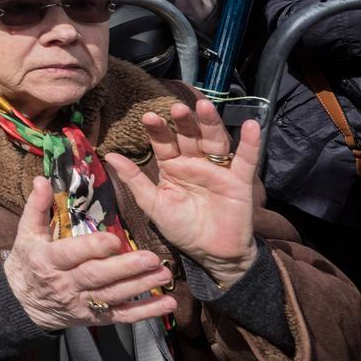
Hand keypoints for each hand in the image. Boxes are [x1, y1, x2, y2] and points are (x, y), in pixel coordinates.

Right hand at [3, 177, 176, 329]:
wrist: (24, 304)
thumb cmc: (28, 262)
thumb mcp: (26, 234)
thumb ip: (37, 207)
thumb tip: (42, 179)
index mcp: (47, 261)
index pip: (70, 254)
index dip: (92, 248)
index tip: (114, 239)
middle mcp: (65, 285)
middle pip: (96, 277)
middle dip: (124, 268)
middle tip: (151, 257)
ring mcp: (81, 303)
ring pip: (113, 295)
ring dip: (140, 286)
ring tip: (163, 273)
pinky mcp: (95, 317)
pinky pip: (122, 316)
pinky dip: (145, 312)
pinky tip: (166, 304)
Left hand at [105, 100, 261, 287]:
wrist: (210, 254)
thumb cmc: (180, 228)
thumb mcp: (153, 204)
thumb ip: (134, 180)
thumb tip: (110, 156)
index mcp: (173, 167)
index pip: (164, 142)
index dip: (158, 130)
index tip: (148, 117)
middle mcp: (195, 163)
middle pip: (190, 136)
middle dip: (183, 121)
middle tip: (175, 108)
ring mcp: (218, 170)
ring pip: (214, 141)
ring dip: (210, 123)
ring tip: (203, 106)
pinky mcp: (239, 181)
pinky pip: (246, 160)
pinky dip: (250, 143)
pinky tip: (250, 126)